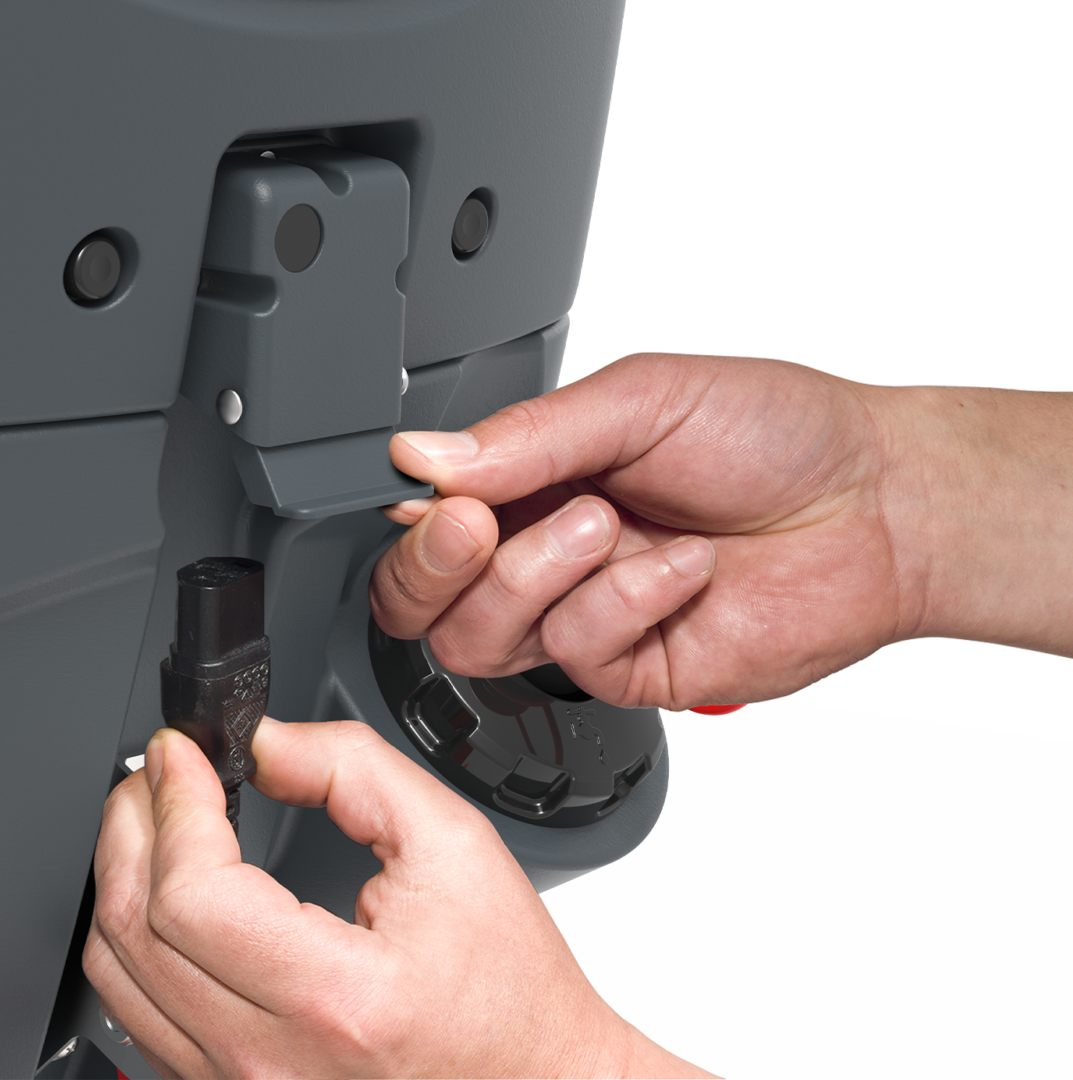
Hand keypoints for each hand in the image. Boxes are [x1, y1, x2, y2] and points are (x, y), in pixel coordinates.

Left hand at [83, 722, 717, 1079]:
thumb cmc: (508, 987)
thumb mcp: (454, 842)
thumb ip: (353, 770)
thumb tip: (264, 743)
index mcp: (335, 994)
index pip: (192, 892)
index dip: (175, 802)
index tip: (184, 755)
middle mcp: (272, 1059)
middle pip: (133, 929)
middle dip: (132, 824)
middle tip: (160, 772)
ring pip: (116, 977)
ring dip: (122, 877)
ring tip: (156, 819)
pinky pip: (138, 1017)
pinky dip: (136, 939)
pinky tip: (166, 891)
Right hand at [370, 352, 906, 709]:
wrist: (880, 505)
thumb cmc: (777, 435)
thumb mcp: (641, 400)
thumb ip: (525, 435)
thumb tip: (420, 456)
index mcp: (532, 480)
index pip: (421, 521)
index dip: (412, 521)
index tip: (439, 496)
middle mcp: (543, 554)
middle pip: (420, 603)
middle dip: (438, 568)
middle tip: (480, 525)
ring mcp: (583, 616)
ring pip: (480, 641)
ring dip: (536, 577)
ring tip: (607, 524)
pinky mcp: (628, 670)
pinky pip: (576, 656)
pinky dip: (626, 602)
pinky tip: (682, 567)